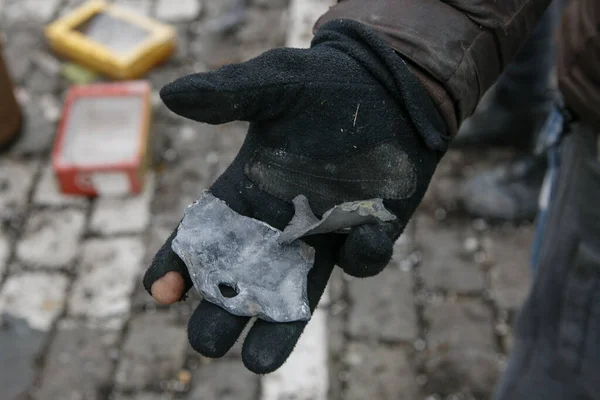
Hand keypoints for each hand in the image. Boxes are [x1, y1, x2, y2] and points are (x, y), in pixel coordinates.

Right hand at [143, 19, 448, 373]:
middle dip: (223, 308)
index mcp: (250, 186)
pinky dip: (362, 258)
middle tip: (204, 344)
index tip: (158, 291)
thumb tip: (168, 96)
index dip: (180, 262)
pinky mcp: (369, 230)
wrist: (390, 86)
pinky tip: (359, 242)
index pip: (205, 231)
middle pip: (244, 274)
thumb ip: (229, 94)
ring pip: (298, 288)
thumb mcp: (275, 82)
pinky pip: (362, 259)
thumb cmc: (326, 81)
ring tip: (257, 362)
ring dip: (278, 324)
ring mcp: (327, 230)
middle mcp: (282, 218)